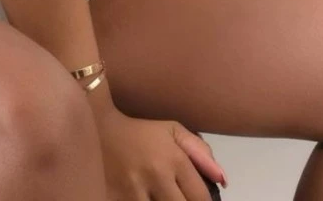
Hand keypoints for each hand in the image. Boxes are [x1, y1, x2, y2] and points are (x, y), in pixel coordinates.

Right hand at [90, 105, 227, 198]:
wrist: (99, 128)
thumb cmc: (140, 133)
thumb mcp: (172, 131)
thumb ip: (200, 153)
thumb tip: (223, 180)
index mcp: (173, 158)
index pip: (200, 198)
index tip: (196, 200)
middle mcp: (155, 175)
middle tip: (177, 196)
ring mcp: (133, 191)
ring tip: (160, 195)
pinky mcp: (114, 199)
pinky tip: (143, 196)